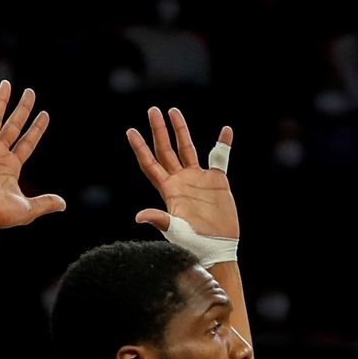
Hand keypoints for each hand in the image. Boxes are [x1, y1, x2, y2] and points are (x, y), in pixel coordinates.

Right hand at [0, 81, 66, 229]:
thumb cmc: (3, 214)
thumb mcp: (30, 208)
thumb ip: (46, 203)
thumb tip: (63, 204)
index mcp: (11, 167)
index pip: (26, 142)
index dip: (35, 129)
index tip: (44, 114)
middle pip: (12, 126)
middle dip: (21, 109)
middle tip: (30, 92)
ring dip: (1, 101)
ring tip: (7, 84)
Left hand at [128, 107, 237, 238]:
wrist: (217, 248)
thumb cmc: (193, 243)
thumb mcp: (175, 231)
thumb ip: (159, 219)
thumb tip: (139, 217)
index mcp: (169, 189)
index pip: (150, 163)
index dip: (140, 148)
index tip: (131, 131)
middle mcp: (181, 181)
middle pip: (166, 150)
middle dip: (158, 130)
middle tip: (152, 110)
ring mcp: (198, 179)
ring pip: (187, 148)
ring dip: (181, 130)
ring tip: (173, 111)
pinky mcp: (216, 181)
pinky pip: (220, 158)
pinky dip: (224, 144)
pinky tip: (226, 130)